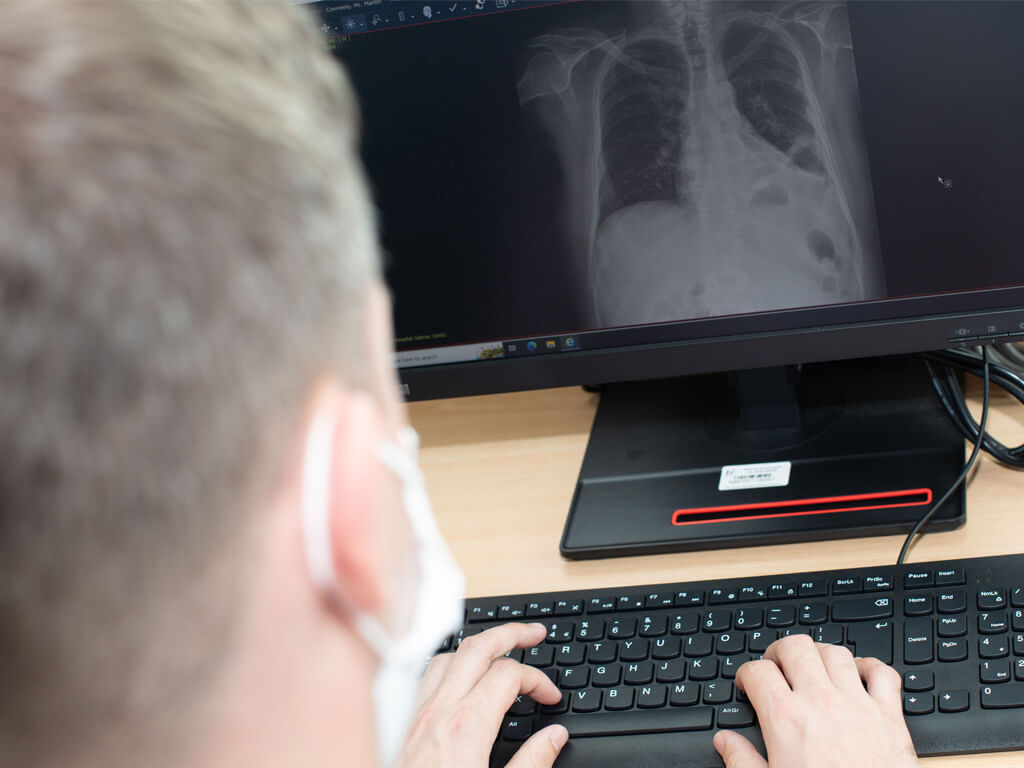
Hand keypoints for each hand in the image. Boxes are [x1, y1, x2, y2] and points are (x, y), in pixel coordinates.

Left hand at [398, 622, 568, 767]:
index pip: (509, 674)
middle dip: (510, 634)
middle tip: (534, 632)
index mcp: (466, 727)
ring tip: (500, 648)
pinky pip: (427, 677)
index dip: (538, 679)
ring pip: (448, 656)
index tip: (551, 697)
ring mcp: (417, 716)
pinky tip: (460, 676)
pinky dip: (450, 664)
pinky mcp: (405, 728)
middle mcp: (438, 712)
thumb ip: (531, 764)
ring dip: (477, 646)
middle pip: (477, 647)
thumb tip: (554, 736)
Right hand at [714, 635, 919, 767]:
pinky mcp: (889, 717)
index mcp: (786, 721)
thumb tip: (725, 742)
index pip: (758, 672)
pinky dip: (869, 667)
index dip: (747, 673)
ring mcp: (858, 706)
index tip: (748, 683)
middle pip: (795, 648)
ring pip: (835, 653)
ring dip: (819, 655)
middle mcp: (821, 704)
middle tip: (776, 666)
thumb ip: (742, 762)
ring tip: (812, 668)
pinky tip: (858, 675)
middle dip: (779, 652)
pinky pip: (882, 673)